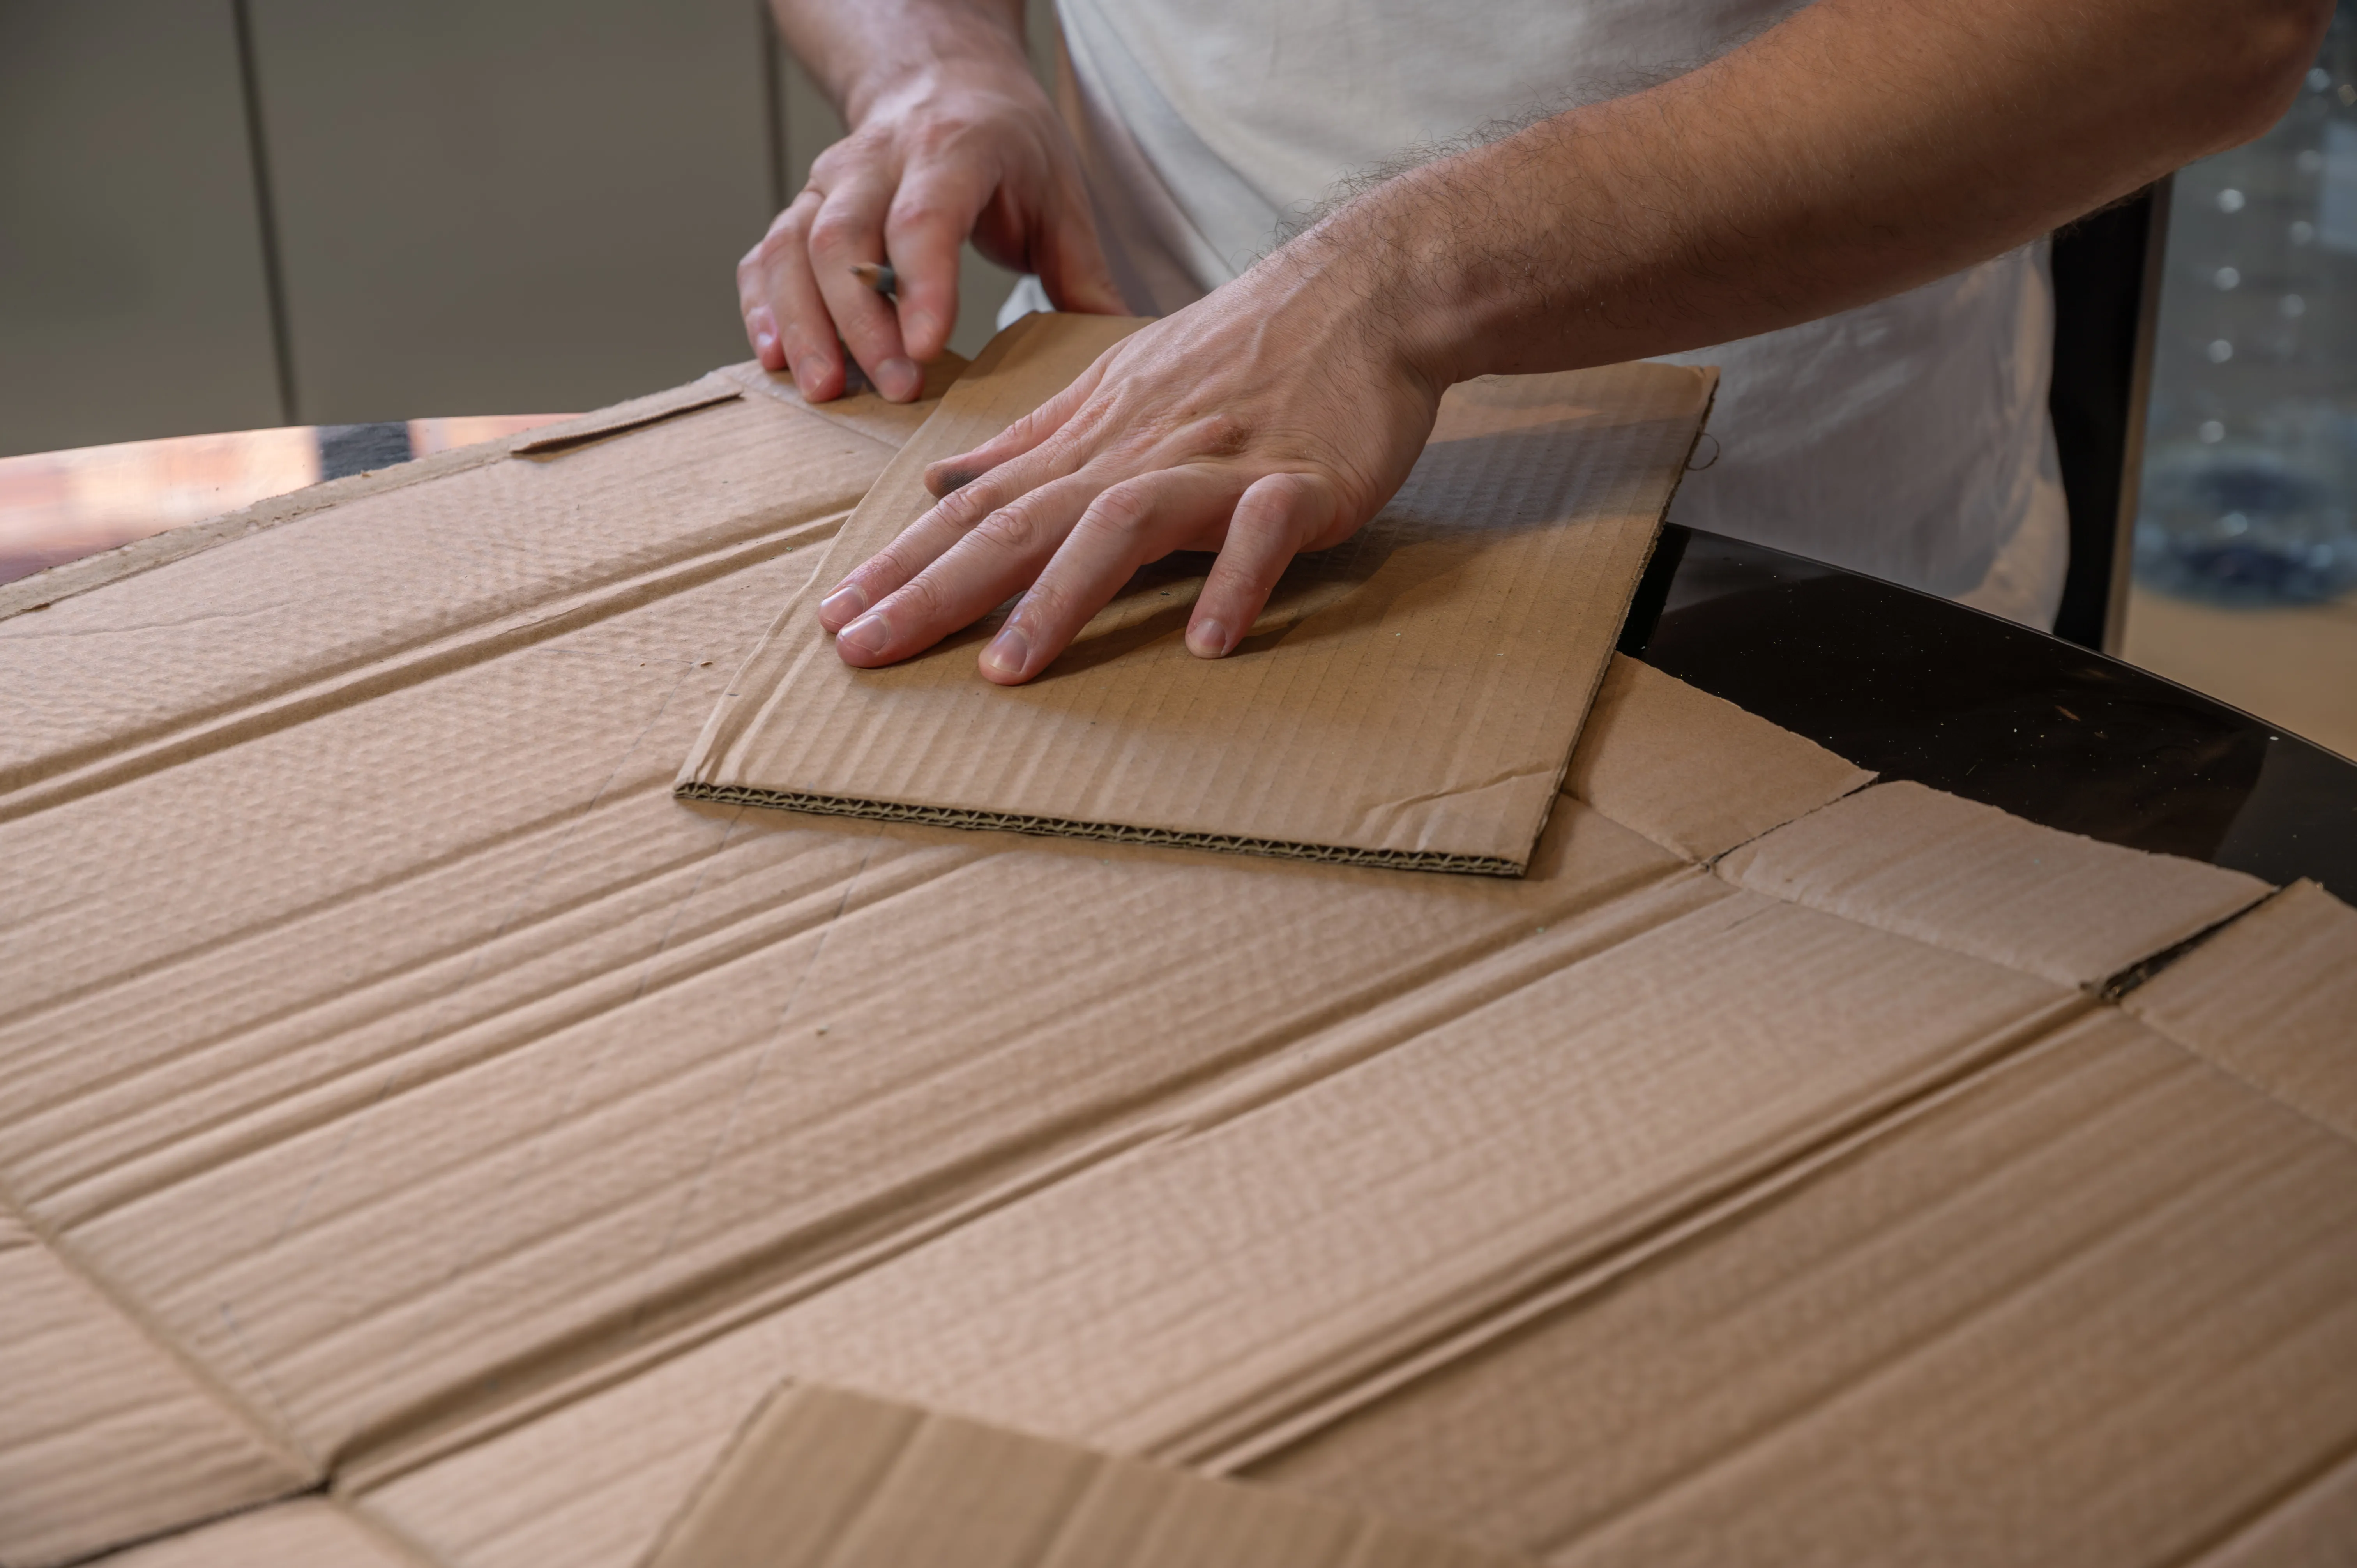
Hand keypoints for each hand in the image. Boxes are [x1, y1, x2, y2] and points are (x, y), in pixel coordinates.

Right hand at [737, 55, 1122, 403]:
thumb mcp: (1059, 192)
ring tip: (825, 389)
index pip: (925, 216)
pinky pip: (767, 255)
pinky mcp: (802, 207)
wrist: (942, 79)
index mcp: (953, 149)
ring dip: (805, 323)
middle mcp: (878, 160)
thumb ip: (1082, 272)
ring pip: (795, 249)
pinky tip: (774, 357)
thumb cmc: (1005, 143)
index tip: (927, 350)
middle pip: (845, 238)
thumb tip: (1121, 347)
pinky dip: (764, 307)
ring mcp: (830, 181)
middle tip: (891, 390)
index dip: (922, 283)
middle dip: (863, 321)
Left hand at [815, 240, 1448, 682]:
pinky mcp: (1303, 481)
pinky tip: (1206, 643)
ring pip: (1123, 525)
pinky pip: (1263, 533)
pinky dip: (1234, 581)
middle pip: (1021, 522)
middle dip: (935, 589)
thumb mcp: (1117, 387)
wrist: (1363, 291)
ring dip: (1061, 598)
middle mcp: (1140, 453)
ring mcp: (1222, 465)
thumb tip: (939, 483)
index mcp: (1093, 439)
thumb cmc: (1240, 349)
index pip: (979, 507)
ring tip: (1005, 669)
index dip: (904, 564)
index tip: (836, 619)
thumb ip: (1032, 444)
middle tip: (861, 649)